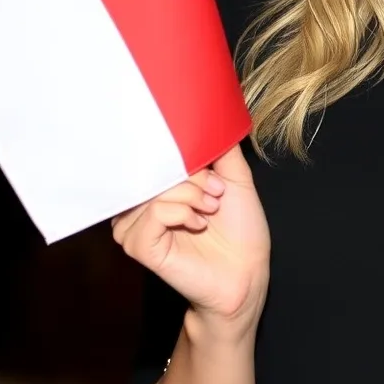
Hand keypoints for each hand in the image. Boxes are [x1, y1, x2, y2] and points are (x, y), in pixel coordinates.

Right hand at [112, 144, 270, 339]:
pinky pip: (153, 213)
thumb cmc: (240, 227)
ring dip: (190, 195)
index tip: (214, 176)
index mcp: (155, 186)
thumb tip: (213, 114)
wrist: (248, 269)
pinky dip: (181, 212)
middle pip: (153, 170)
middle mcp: (139, 205)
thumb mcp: (233, 175)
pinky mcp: (140, 247)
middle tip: (216, 194)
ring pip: (154, 190)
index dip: (184, 155)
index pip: (153, 153)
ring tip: (210, 209)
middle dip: (192, 176)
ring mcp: (135, 226)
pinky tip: (198, 223)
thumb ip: (218, 146)